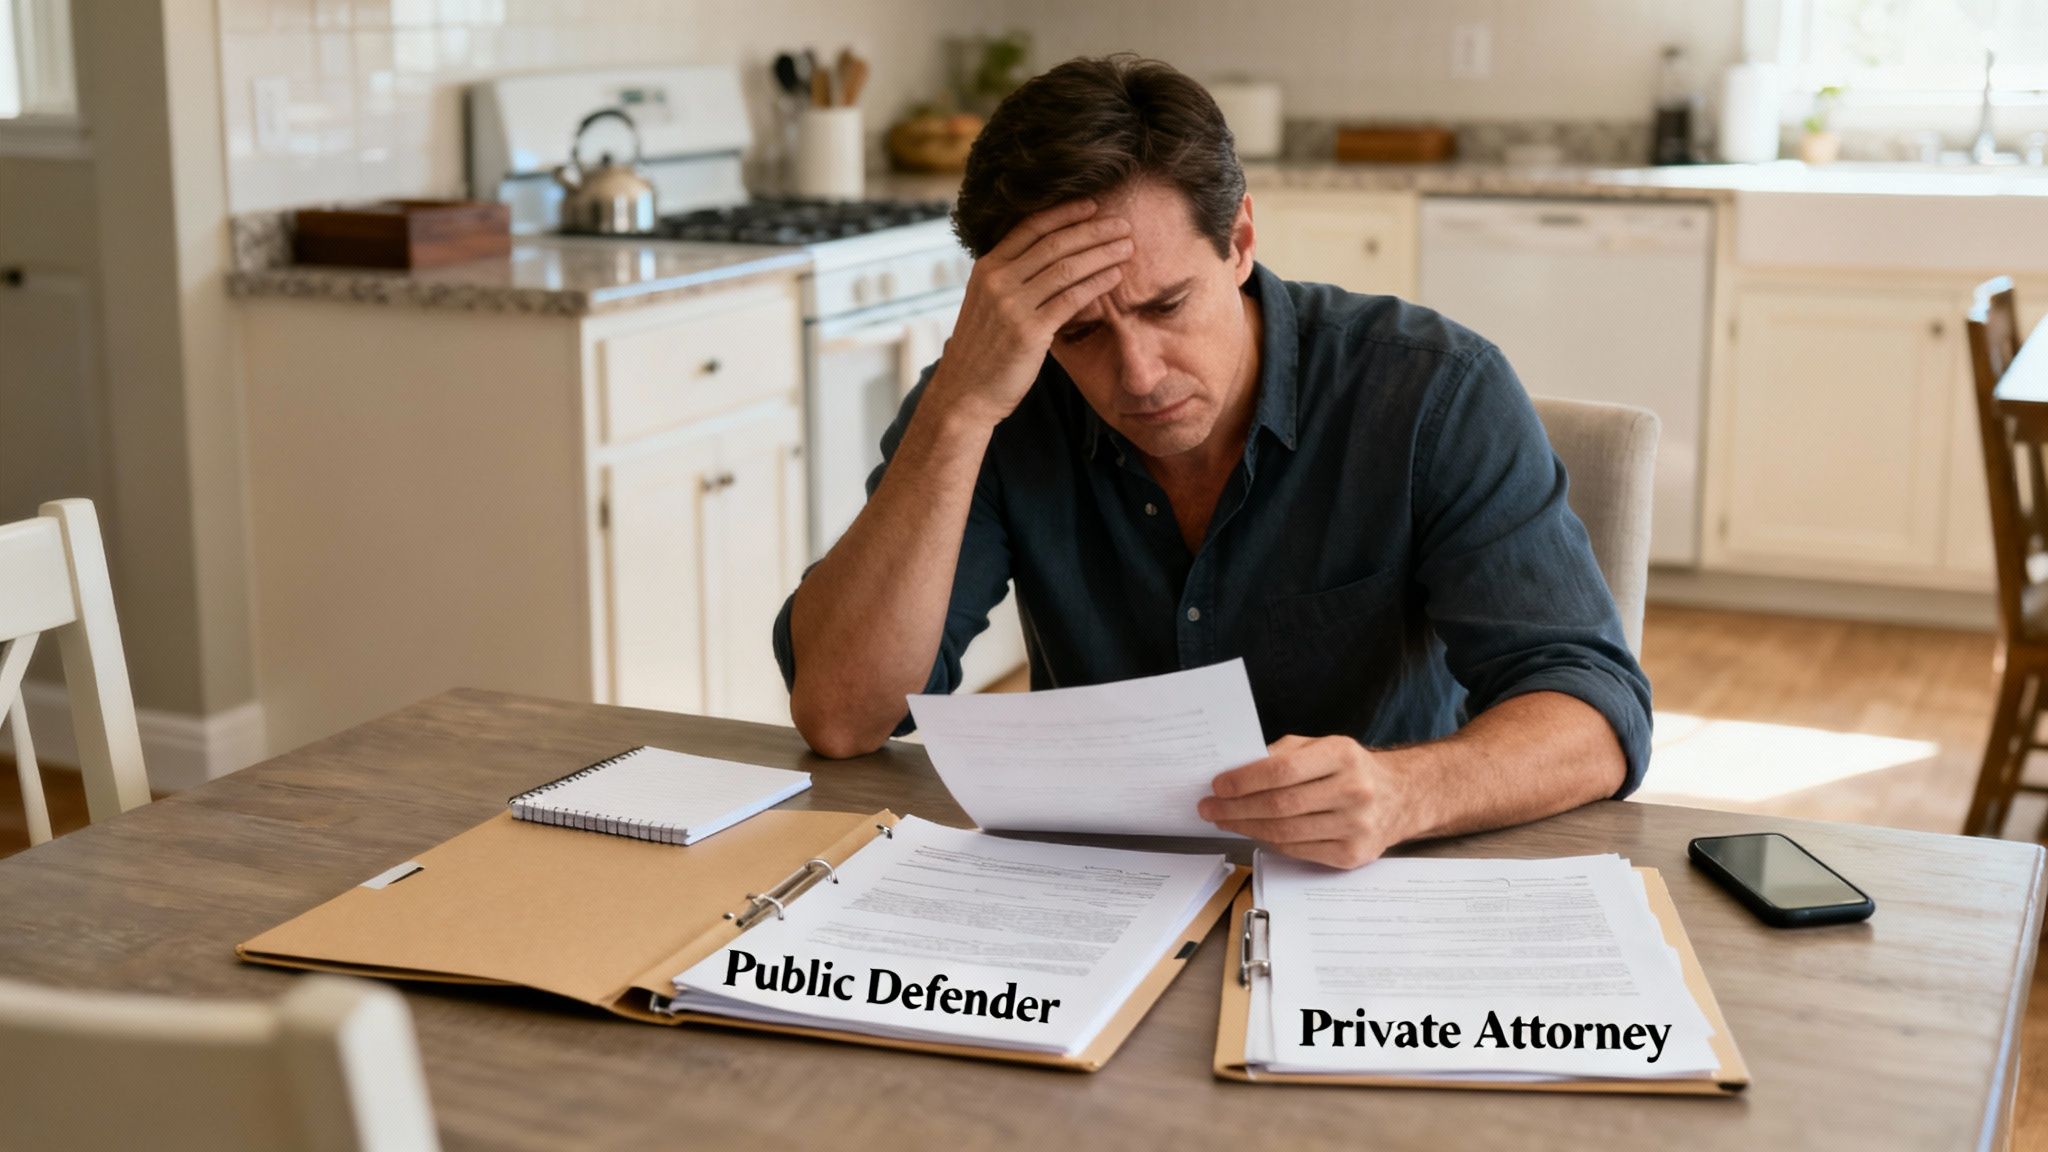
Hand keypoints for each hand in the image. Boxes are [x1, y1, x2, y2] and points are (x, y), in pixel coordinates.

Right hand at [924, 199, 1131, 429]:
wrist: (965, 392)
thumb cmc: (983, 350)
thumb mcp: (986, 304)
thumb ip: (1010, 279)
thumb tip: (1046, 259)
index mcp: (986, 268)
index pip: (1030, 228)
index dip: (1064, 213)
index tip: (1092, 205)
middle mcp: (997, 280)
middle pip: (1054, 244)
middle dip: (1093, 230)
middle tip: (1122, 223)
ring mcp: (1012, 305)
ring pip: (1066, 268)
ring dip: (1102, 253)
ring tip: (1127, 247)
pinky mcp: (1029, 331)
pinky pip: (1071, 299)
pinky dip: (1097, 284)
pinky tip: (1116, 276)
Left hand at [1197, 735, 1416, 868]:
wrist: (1401, 797)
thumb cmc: (1351, 769)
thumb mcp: (1323, 746)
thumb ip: (1283, 753)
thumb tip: (1237, 771)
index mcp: (1342, 755)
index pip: (1281, 771)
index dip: (1244, 781)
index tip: (1218, 785)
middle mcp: (1353, 790)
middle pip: (1279, 805)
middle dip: (1236, 808)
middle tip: (1209, 807)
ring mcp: (1355, 826)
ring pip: (1285, 832)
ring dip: (1246, 827)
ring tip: (1224, 820)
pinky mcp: (1353, 855)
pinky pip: (1298, 851)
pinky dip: (1269, 842)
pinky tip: (1253, 832)